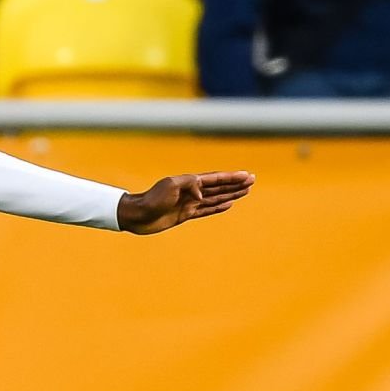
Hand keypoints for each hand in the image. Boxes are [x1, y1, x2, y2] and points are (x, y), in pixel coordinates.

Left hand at [116, 170, 255, 234]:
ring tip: (246, 191)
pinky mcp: (184, 215)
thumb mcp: (170, 186)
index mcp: (189, 182)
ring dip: (230, 194)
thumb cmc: (151, 199)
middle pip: (219, 187)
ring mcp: (189, 203)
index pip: (215, 179)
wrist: (137, 215)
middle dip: (235, 184)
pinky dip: (218, 207)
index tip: (247, 175)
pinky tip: (228, 204)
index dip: (232, 177)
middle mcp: (191, 192)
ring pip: (215, 198)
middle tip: (252, 181)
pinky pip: (206, 210)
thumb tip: (202, 194)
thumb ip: (189, 185)